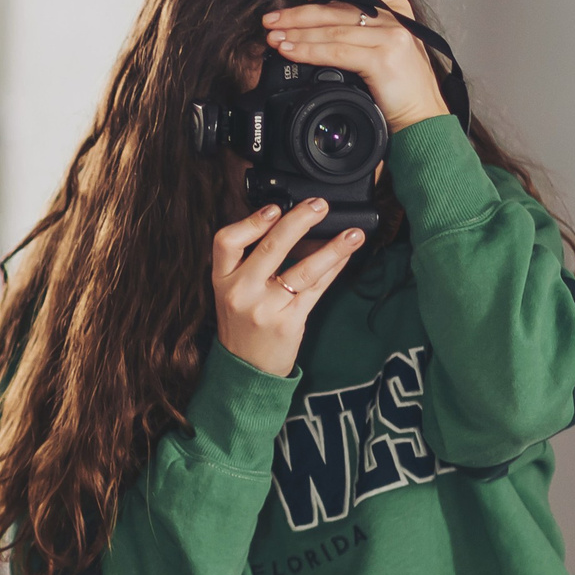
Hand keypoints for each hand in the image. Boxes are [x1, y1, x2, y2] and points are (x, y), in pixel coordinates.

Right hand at [211, 198, 364, 376]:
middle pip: (270, 249)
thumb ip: (251, 261)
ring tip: (353, 233)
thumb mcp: (233, 291)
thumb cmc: (243, 323)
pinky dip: (333, 269)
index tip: (274, 208)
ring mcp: (264, 309)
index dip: (251, 222)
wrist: (247, 369)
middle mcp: (240, 292)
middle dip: (298, 222)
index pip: (226, 241)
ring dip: (332, 248)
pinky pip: (316, 289)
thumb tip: (290, 223)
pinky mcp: (288, 322)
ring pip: (302, 270)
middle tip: (319, 206)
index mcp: (221, 279)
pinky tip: (346, 255)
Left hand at [261, 0, 449, 131]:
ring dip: (296, 34)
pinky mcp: (383, 59)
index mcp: (396, 8)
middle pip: (335, 8)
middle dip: (297, 15)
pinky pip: (335, 52)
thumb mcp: (387, 47)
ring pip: (331, 30)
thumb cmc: (402, 87)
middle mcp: (394, 18)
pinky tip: (290, 51)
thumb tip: (318, 28)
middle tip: (270, 21)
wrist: (424, 117)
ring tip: (273, 39)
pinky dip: (308, 51)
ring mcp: (390, 37)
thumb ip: (363, 31)